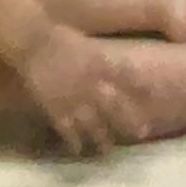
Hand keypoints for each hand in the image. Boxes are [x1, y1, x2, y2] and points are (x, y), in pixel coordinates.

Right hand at [16, 29, 143, 153]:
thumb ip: (100, 54)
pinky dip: (74, 142)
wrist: (32, 42)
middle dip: (130, 121)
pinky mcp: (57, 109)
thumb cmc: (57, 36)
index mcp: (100, 64)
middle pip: (115, 107)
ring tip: (108, 150)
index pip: (127, 76)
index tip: (153, 95)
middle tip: (144, 133)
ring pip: (94, 125)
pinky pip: (68, 131)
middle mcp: (92, 85)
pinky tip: (78, 150)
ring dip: (103, 139)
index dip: (141, 87)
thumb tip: (113, 59)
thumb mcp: (85, 41)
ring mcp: (75, 100)